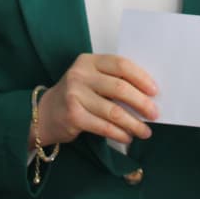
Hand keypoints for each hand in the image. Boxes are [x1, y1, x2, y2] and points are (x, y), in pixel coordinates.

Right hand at [34, 54, 157, 146]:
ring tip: (145, 131)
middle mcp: (80, 75)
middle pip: (119, 88)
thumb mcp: (91, 78)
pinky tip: (127, 137)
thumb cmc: (76, 95)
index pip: (121, 65)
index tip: (155, 91)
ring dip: (133, 123)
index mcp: (89, 61)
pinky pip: (104, 126)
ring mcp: (74, 96)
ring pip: (113, 111)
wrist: (44, 113)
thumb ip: (113, 80)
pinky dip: (119, 133)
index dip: (141, 78)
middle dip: (141, 103)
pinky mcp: (73, 117)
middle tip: (154, 113)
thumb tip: (148, 95)